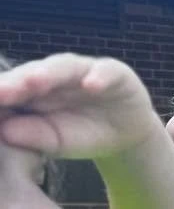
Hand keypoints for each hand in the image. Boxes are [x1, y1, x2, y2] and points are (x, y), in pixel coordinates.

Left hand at [0, 53, 164, 159]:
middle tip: (1, 93)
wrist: (125, 136)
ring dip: (49, 73)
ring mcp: (83, 70)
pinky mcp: (114, 73)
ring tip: (36, 83)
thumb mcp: (58, 142)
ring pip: (63, 66)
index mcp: (33, 90)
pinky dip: (99, 77)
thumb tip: (5, 132)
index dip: (2, 94)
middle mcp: (54, 74)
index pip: (11, 88)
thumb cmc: (84, 135)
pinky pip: (106, 70)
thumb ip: (34, 136)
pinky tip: (91, 85)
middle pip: (31, 74)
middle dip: (16, 83)